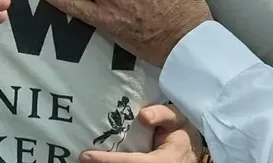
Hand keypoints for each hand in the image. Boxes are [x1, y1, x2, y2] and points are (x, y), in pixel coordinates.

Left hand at [81, 104, 200, 162]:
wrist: (190, 152)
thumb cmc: (182, 134)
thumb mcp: (178, 120)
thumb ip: (163, 114)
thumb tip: (143, 116)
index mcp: (163, 161)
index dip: (107, 161)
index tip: (86, 156)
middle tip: (81, 159)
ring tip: (87, 160)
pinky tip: (99, 160)